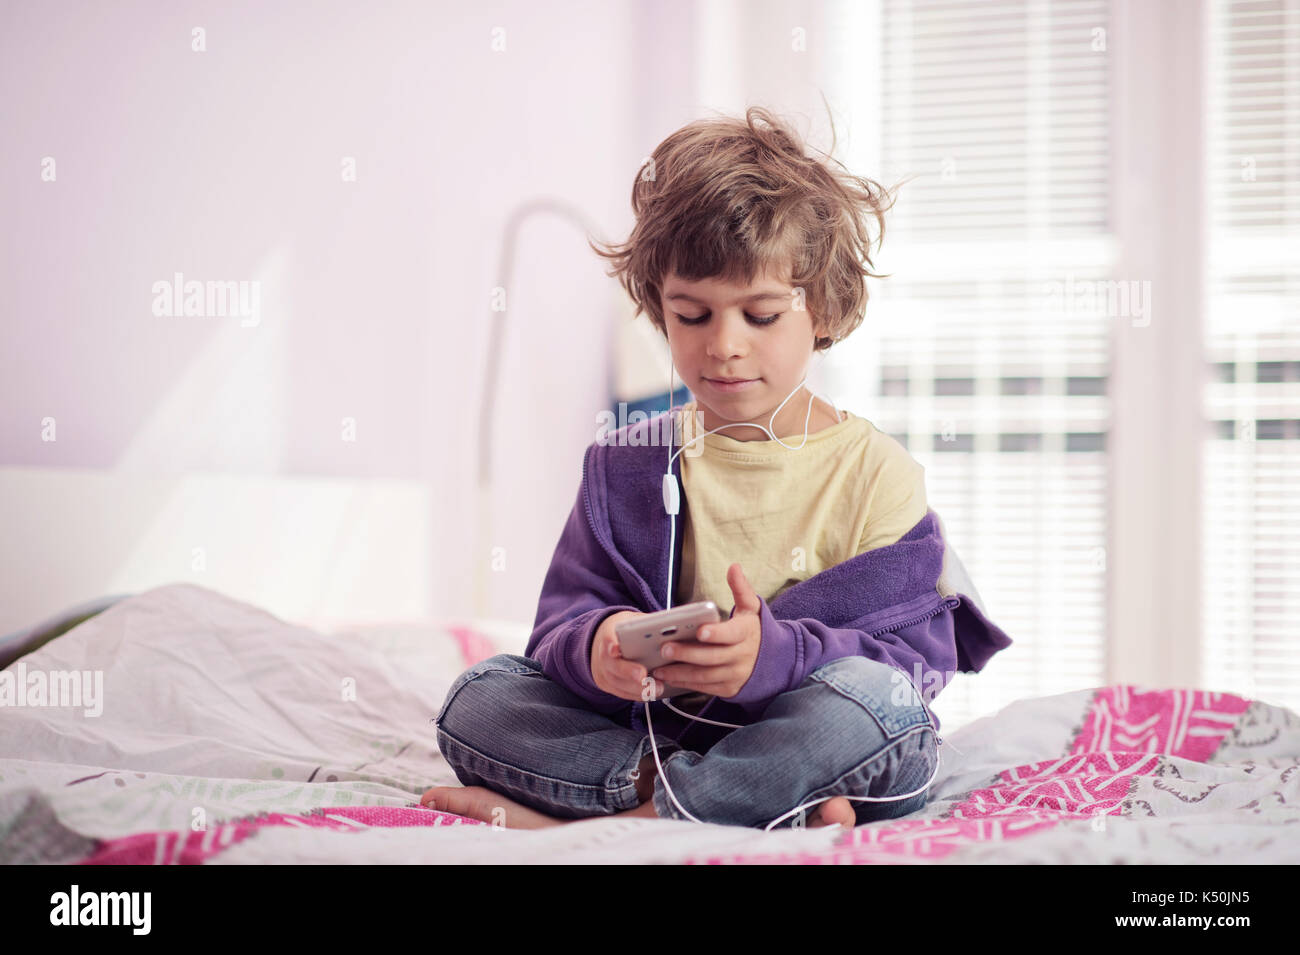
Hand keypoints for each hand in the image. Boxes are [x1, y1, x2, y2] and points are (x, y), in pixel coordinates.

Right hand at [590, 610, 665, 701]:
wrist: (608, 643)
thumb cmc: (627, 631)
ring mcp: (603, 671)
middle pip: (611, 664)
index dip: (611, 644)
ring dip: (637, 688)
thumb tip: (669, 627)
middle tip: (643, 676)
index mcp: (610, 633)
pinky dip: (638, 695)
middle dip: (627, 671)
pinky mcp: (608, 685)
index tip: (616, 649)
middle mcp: (602, 654)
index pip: (607, 637)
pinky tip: (653, 693)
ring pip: (616, 682)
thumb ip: (647, 625)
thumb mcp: (635, 621)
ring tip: (658, 688)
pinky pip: (621, 693)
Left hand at [649, 563, 761, 699]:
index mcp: (746, 633)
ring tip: (659, 667)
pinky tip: (668, 678)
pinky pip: (705, 687)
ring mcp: (736, 675)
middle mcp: (742, 656)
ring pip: (706, 676)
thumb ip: (741, 589)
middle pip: (713, 657)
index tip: (699, 631)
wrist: (773, 661)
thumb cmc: (752, 629)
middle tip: (664, 648)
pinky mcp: (729, 689)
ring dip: (681, 673)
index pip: (732, 634)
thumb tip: (734, 567)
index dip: (716, 633)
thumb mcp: (751, 608)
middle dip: (688, 654)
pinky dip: (685, 683)